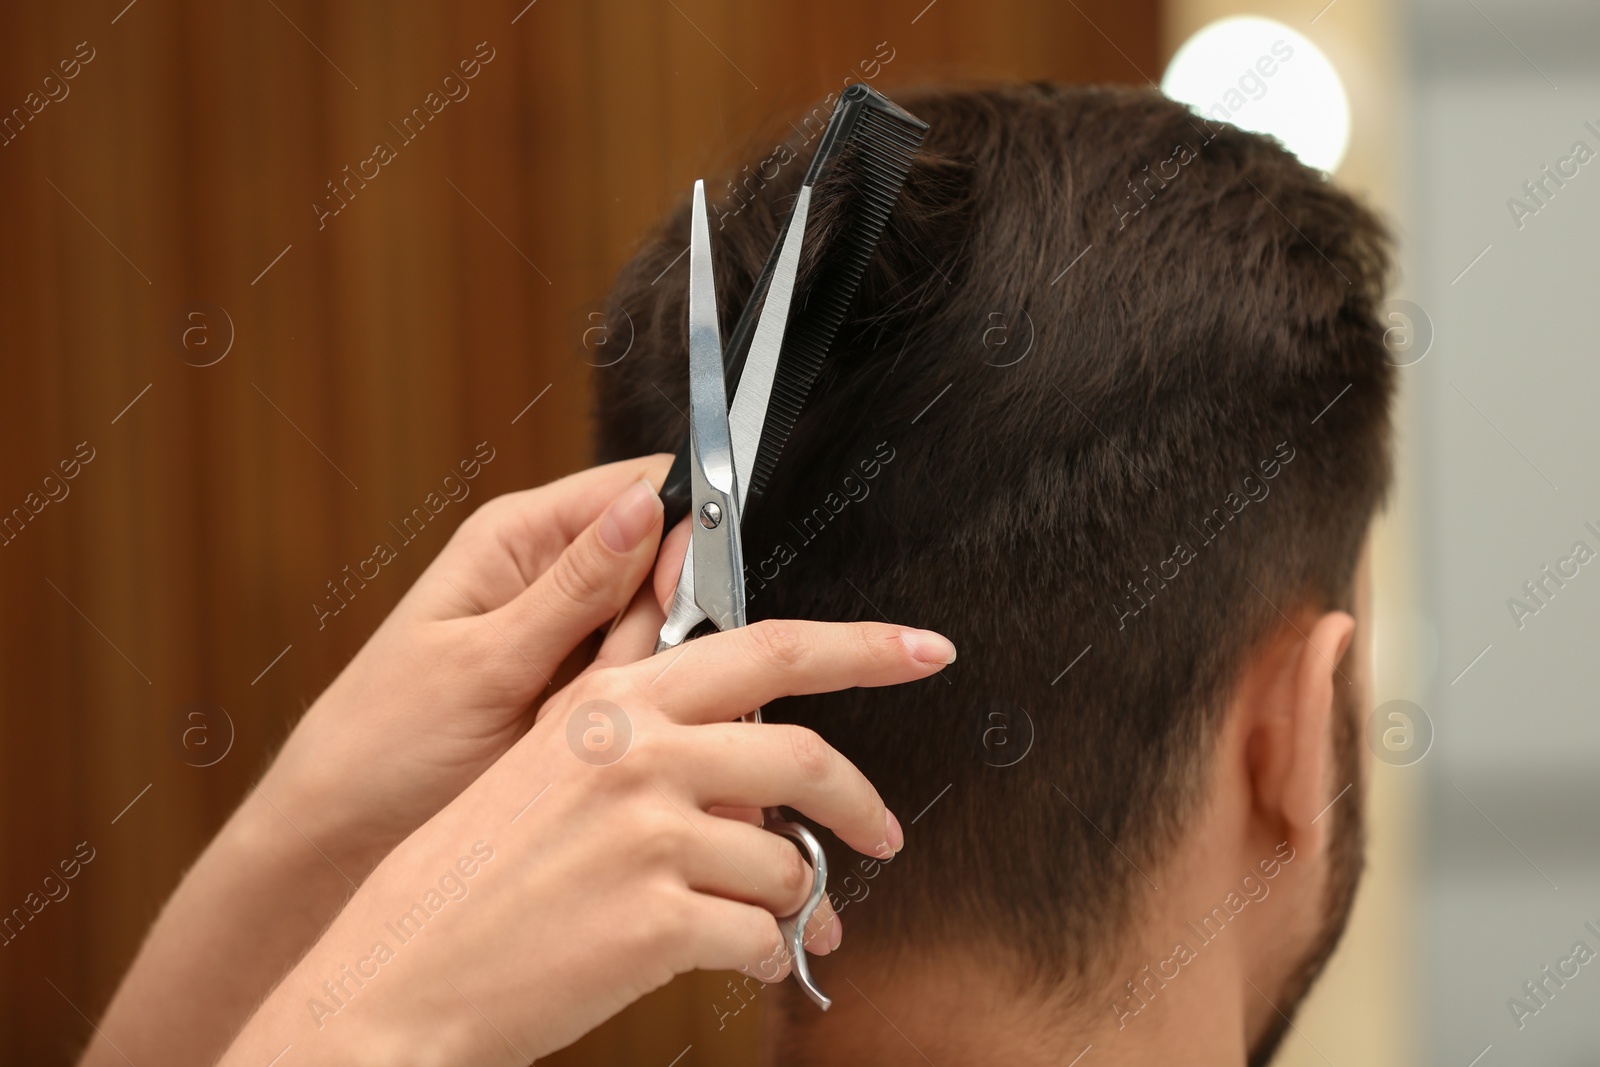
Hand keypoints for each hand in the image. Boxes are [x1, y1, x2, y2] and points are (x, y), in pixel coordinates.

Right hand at [221, 603, 957, 1065]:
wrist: (403, 972)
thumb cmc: (476, 875)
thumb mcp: (550, 763)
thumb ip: (648, 723)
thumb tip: (754, 717)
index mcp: (614, 701)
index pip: (764, 646)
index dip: (860, 645)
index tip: (920, 648)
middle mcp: (637, 751)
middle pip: (803, 755)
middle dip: (863, 801)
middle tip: (886, 832)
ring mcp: (649, 834)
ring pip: (786, 862)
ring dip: (792, 902)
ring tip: (769, 924)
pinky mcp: (658, 918)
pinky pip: (761, 938)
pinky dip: (762, 959)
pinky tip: (731, 962)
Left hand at [263, 454, 673, 875]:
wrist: (344, 843)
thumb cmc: (383, 745)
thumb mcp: (484, 662)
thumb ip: (575, 588)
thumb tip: (645, 505)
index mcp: (517, 537)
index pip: (639, 487)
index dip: (680, 531)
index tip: (677, 599)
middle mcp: (550, 576)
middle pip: (665, 566)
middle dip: (656, 628)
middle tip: (601, 684)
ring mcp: (571, 638)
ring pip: (665, 635)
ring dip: (640, 682)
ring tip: (570, 725)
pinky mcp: (583, 694)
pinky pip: (647, 688)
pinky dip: (635, 718)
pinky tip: (587, 748)